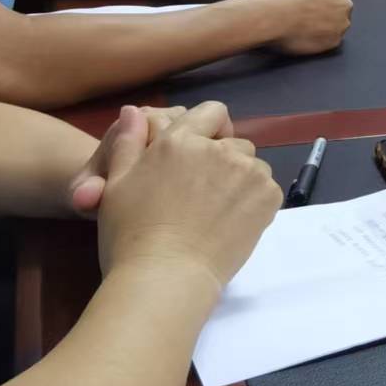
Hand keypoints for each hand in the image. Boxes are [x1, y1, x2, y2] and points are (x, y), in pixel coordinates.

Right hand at [94, 112, 278, 284]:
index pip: (211, 112)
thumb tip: (135, 109)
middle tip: (201, 193)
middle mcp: (219, 150)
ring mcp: (248, 173)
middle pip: (233, 143)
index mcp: (181, 140)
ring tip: (216, 211)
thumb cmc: (131, 233)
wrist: (165, 276)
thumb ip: (129, 142)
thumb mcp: (116, 184)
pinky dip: (254, 200)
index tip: (197, 156)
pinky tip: (232, 221)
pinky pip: (266, 188)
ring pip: (252, 165)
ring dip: (240, 179)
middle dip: (221, 160)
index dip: (207, 129)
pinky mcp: (268, 197)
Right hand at [257, 0, 354, 55]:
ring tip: (305, 29)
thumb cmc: (281, 0)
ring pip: (337, 28)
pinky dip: (320, 41)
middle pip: (341, 12)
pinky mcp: (334, 41)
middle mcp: (343, 4)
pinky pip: (330, 42)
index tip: (318, 10)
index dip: (327, 4)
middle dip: (330, 17)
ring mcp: (341, 23)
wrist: (273, 16)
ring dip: (326, 30)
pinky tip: (305, 37)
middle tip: (310, 21)